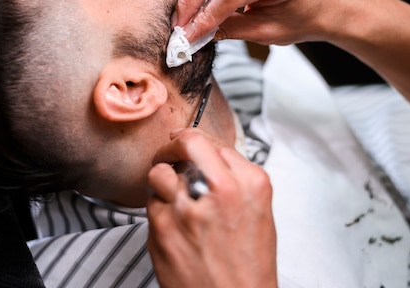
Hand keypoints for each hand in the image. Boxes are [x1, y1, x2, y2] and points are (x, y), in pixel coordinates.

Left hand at [146, 128, 276, 287]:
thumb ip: (234, 180)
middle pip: (187, 143)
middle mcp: (221, 191)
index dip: (196, 142)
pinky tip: (172, 224)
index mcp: (250, 184)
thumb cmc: (248, 267)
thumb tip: (206, 158)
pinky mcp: (163, 228)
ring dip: (162, 181)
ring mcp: (188, 208)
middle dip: (173, 145)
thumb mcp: (258, 214)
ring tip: (171, 195)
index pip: (214, 142)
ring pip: (160, 172)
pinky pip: (151, 203)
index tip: (186, 143)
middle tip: (169, 152)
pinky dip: (158, 209)